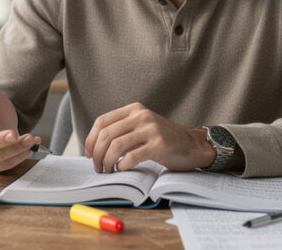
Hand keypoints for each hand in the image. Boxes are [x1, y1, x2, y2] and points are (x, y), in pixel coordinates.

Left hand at [84, 102, 212, 173]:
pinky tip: (123, 169)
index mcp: (134, 110)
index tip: (89, 154)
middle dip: (96, 154)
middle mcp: (141, 116)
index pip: (102, 121)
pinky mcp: (159, 145)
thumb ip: (122, 130)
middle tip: (97, 167)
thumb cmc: (164, 141)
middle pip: (106, 134)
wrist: (193, 145)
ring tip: (108, 171)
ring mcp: (151, 129)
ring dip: (107, 162)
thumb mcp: (142, 128)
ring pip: (116, 146)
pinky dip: (122, 166)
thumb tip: (94, 147)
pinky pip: (131, 156)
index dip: (90, 140)